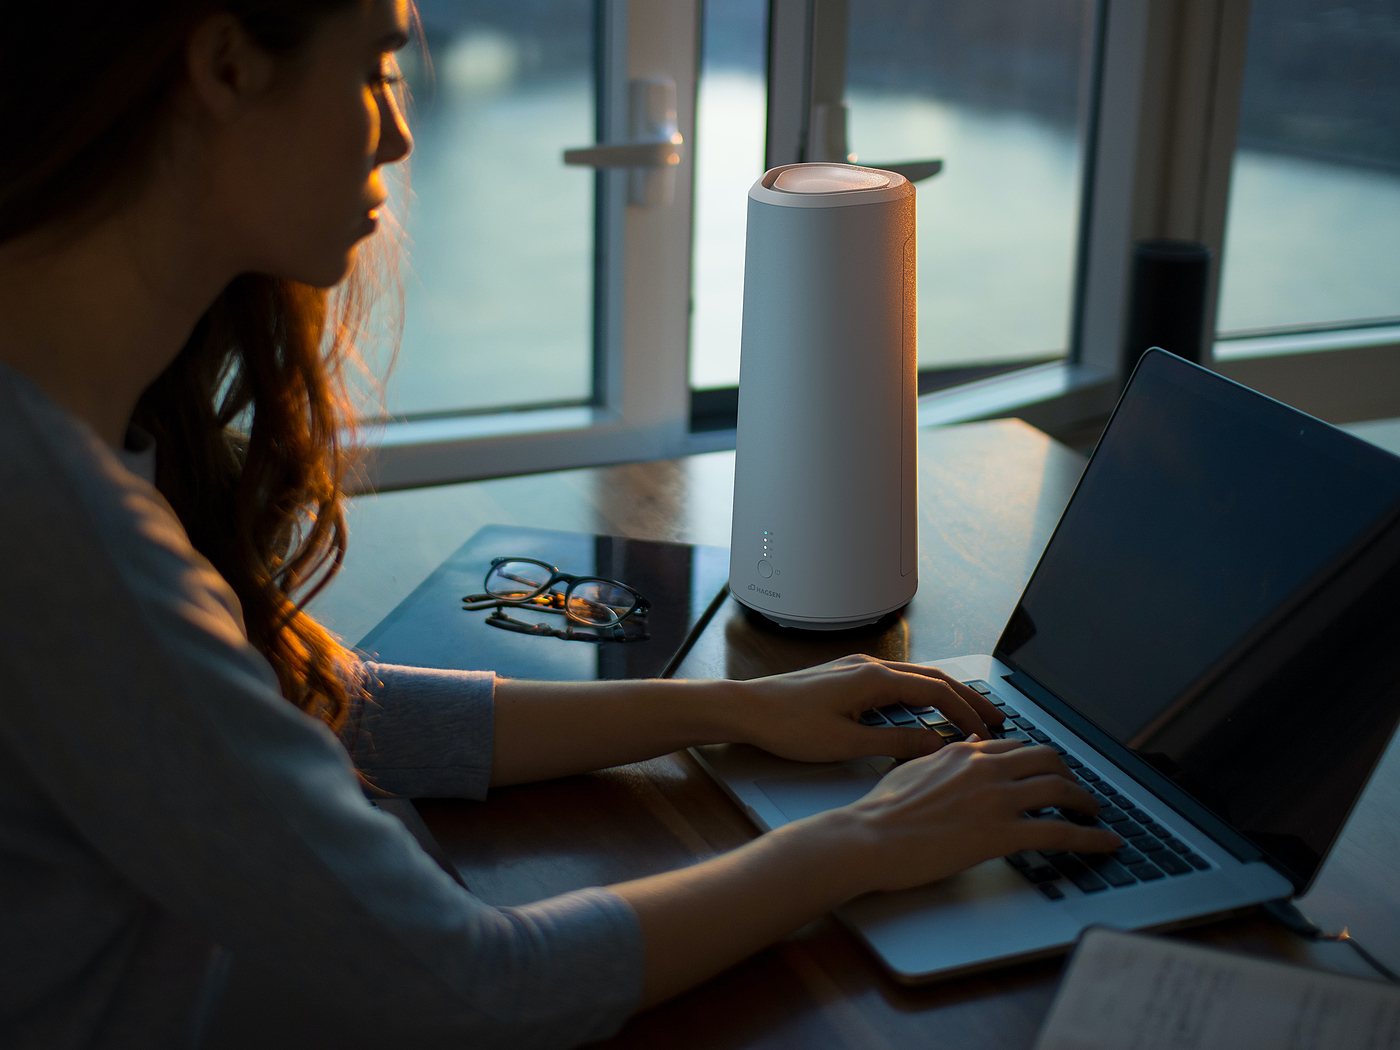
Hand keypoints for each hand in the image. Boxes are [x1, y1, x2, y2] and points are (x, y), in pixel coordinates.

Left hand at [731, 654, 1004, 762]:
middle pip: (933, 678)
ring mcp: (857, 669)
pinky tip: (925, 710)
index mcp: (874, 679)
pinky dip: (921, 694)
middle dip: (968, 697)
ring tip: (969, 714)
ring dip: (946, 694)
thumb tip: (935, 746)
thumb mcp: (846, 744)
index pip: (936, 692)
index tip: (987, 735)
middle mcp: (870, 666)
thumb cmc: (788, 725)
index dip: (966, 713)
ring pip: (915, 677)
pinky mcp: (846, 676)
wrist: (747, 708)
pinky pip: (896, 681)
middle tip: (997, 717)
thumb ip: (894, 744)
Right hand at [813, 739, 1121, 894]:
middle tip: (1077, 791)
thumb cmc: (881, 811)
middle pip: (1047, 759)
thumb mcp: (912, 769)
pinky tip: (1107, 844)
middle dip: (1070, 774)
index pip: (1016, 747)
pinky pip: (1060, 832)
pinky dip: (1091, 838)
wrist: (869, 838)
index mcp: (964, 753)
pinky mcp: (1002, 833)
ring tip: (1096, 814)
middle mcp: (985, 768)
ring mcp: (996, 799)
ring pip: (1061, 789)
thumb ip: (942, 759)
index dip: (1039, 760)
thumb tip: (961, 749)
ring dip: (1086, 802)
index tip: (1049, 771)